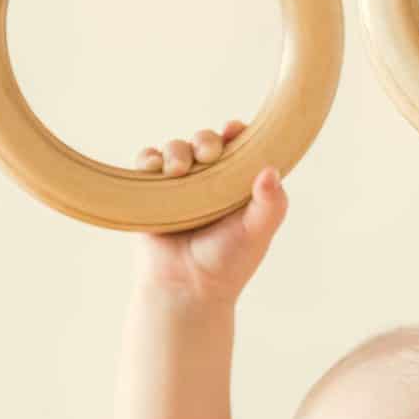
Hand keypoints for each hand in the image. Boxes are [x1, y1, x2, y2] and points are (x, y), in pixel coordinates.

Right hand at [130, 120, 288, 304]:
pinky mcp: (152, 192)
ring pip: (176, 148)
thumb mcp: (257, 233)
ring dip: (176, 150)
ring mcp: (180, 185)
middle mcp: (210, 182)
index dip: (237, 133)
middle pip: (206, 141)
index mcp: (238, 185)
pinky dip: (149, 159)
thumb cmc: (227, 264)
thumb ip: (271, 204)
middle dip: (206, 140)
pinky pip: (147, 162)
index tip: (234, 130)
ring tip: (178, 170)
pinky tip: (156, 169)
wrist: (186, 288)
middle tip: (208, 155)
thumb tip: (271, 170)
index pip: (239, 147)